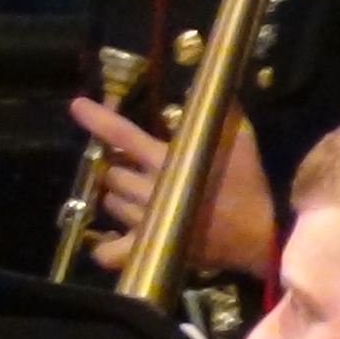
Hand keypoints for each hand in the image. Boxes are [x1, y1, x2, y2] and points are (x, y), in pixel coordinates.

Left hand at [73, 96, 276, 277]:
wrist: (262, 237)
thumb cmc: (248, 187)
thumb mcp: (240, 141)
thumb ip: (221, 114)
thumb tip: (212, 85)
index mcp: (167, 161)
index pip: (123, 134)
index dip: (98, 119)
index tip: (77, 106)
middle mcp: (149, 189)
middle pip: (110, 173)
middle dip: (117, 168)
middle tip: (137, 170)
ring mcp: (146, 221)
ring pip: (110, 204)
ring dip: (118, 199)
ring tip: (141, 199)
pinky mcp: (150, 249)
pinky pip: (111, 253)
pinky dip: (105, 248)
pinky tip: (111, 238)